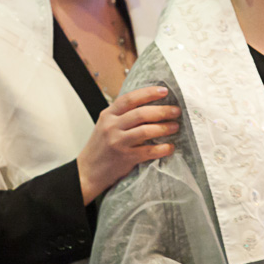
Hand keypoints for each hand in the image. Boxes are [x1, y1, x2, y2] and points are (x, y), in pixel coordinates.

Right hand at [77, 86, 179, 204]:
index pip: (129, 99)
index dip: (148, 93)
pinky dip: (162, 149)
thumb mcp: (105, 125)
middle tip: (176, 110)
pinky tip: (170, 147)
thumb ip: (122, 115)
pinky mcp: (125, 158)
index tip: (164, 91)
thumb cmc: (100, 147)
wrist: (87, 172)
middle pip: (141, 113)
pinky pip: (148, 151)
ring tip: (175, 126)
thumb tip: (149, 105)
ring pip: (146, 131)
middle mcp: (111, 126)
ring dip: (164, 128)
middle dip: (162, 111)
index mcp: (108, 115)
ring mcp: (118, 142)